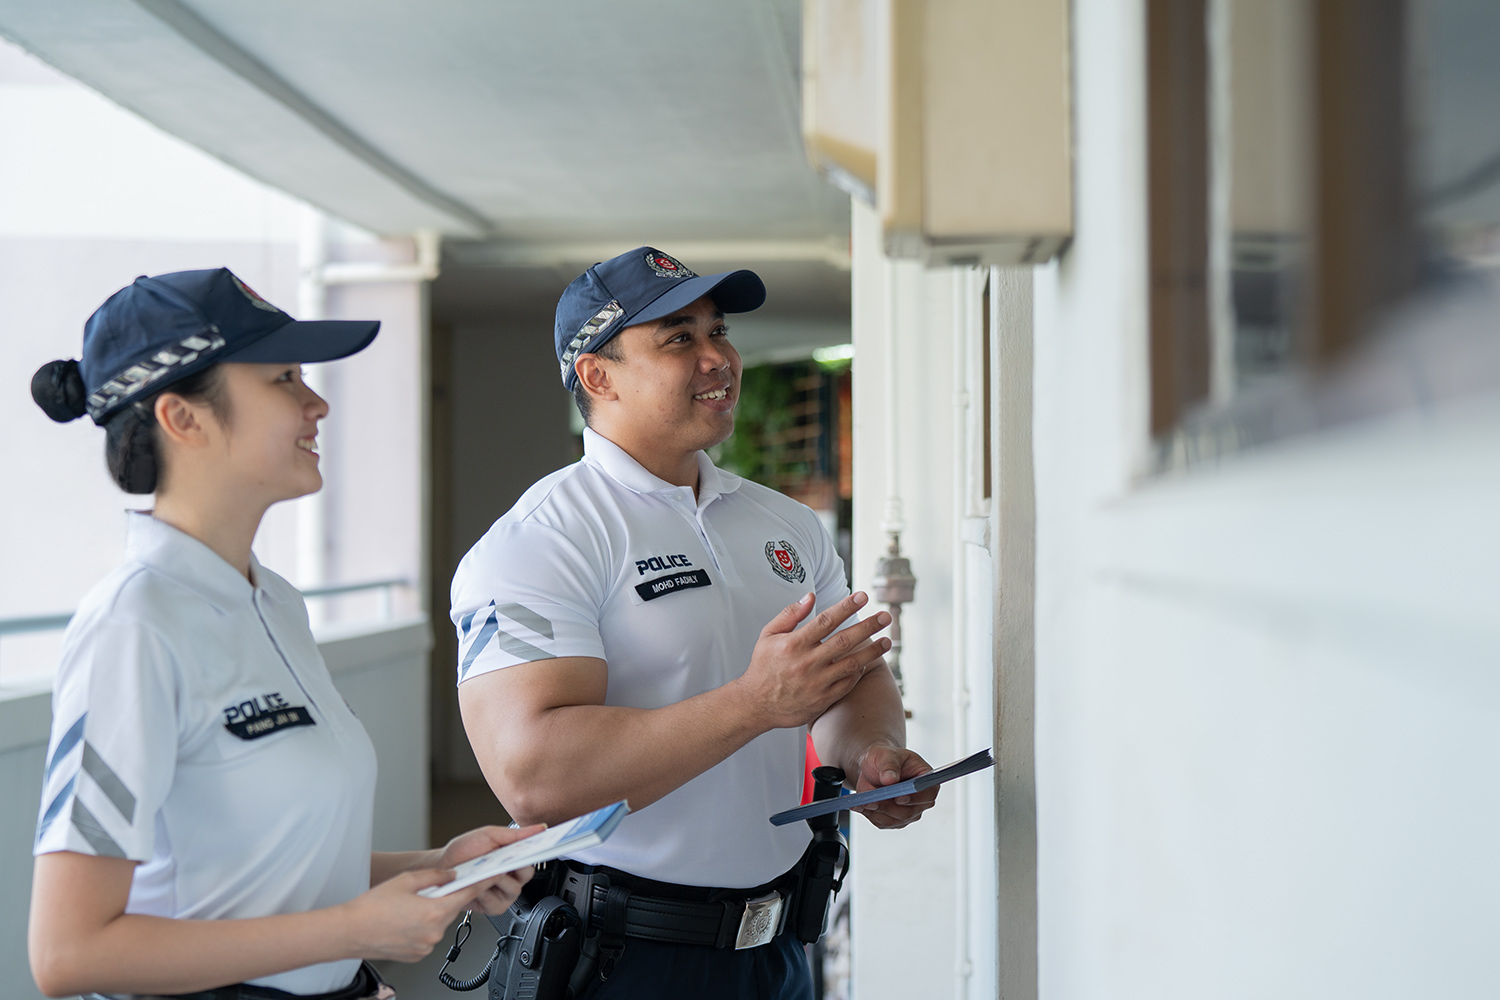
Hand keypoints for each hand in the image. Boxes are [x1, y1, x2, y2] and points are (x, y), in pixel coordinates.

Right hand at [342, 860, 533, 960]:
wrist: (349, 932)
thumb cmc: (371, 907)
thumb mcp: (406, 880)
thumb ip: (434, 876)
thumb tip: (451, 875)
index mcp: (435, 911)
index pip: (468, 894)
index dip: (483, 882)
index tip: (494, 875)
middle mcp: (434, 931)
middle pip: (452, 908)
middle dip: (445, 898)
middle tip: (425, 891)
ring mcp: (426, 946)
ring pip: (439, 923)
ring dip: (431, 913)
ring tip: (406, 908)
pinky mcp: (418, 954)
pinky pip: (428, 936)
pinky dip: (422, 927)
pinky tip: (403, 921)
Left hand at [433, 824, 543, 913]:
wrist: (442, 868)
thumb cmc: (464, 851)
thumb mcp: (490, 835)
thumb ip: (516, 834)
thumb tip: (540, 828)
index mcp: (515, 858)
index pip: (534, 856)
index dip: (539, 852)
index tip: (539, 847)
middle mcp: (513, 877)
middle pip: (527, 874)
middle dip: (515, 866)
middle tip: (503, 860)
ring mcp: (504, 893)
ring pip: (514, 889)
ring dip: (497, 880)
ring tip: (483, 872)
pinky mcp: (493, 907)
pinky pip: (497, 903)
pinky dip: (486, 894)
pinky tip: (477, 887)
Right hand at [738, 592, 892, 729]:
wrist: (756, 704)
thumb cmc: (763, 668)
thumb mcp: (768, 636)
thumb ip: (789, 615)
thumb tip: (809, 597)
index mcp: (794, 644)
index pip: (826, 620)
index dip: (847, 607)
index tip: (863, 597)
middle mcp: (807, 662)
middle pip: (845, 640)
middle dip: (868, 626)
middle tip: (885, 616)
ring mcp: (817, 682)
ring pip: (851, 663)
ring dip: (872, 652)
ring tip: (888, 641)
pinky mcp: (822, 699)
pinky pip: (847, 683)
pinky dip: (859, 672)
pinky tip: (868, 663)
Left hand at [850, 743, 937, 829]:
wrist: (873, 767)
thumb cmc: (885, 758)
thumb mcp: (887, 755)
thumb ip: (890, 765)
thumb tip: (890, 779)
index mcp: (925, 780)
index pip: (927, 794)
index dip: (915, 798)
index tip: (899, 798)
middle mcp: (921, 800)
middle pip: (909, 812)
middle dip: (888, 806)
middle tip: (871, 800)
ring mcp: (908, 812)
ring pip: (894, 820)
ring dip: (876, 811)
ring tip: (862, 801)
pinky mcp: (894, 820)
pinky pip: (882, 823)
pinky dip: (869, 815)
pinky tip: (860, 805)